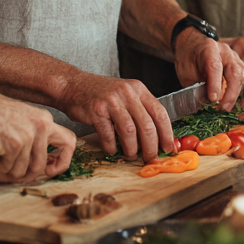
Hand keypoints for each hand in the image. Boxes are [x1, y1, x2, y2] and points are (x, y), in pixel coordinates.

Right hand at [0, 88, 75, 184]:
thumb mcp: (21, 120)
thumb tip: (40, 166)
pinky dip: (0, 169)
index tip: (50, 169)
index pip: (69, 142)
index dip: (62, 161)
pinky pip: (10, 169)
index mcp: (45, 119)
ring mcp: (28, 135)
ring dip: (10, 173)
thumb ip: (34, 139)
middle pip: (42, 164)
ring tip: (0, 165)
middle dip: (28, 176)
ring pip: (24, 171)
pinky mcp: (14, 145)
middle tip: (15, 176)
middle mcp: (41, 126)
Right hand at [58, 72, 175, 161]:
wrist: (73, 85)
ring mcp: (112, 101)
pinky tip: (111, 149)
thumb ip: (141, 110)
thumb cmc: (101, 94)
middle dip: (151, 147)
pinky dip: (111, 147)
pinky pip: (109, 135)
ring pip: (129, 132)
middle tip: (150, 158)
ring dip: (131, 149)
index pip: (160, 113)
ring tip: (130, 154)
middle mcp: (127, 93)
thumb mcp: (125, 94)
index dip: (167, 134)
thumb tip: (158, 138)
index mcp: (139, 89)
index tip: (169, 149)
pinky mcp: (96, 110)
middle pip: (147, 125)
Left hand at [174, 29, 243, 110]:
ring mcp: (235, 57)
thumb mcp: (187, 73)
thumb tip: (207, 103)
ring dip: (239, 94)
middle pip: (234, 71)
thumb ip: (197, 87)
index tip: (213, 99)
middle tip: (223, 107)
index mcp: (209, 49)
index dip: (215, 84)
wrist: (192, 48)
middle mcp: (225, 51)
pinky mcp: (242, 64)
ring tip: (230, 107)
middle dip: (230, 92)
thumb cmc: (189, 60)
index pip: (215, 66)